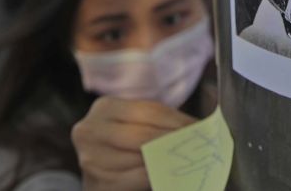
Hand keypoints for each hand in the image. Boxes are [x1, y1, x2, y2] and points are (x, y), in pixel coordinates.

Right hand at [72, 96, 194, 190]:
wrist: (101, 166)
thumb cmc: (124, 141)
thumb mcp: (137, 122)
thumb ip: (159, 122)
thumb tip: (196, 128)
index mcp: (104, 107)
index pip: (150, 111)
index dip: (178, 121)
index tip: (200, 129)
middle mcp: (90, 131)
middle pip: (143, 135)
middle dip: (174, 141)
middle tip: (199, 146)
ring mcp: (90, 159)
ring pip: (140, 158)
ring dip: (168, 160)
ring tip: (190, 159)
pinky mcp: (97, 184)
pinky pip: (136, 179)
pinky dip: (156, 175)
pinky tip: (170, 173)